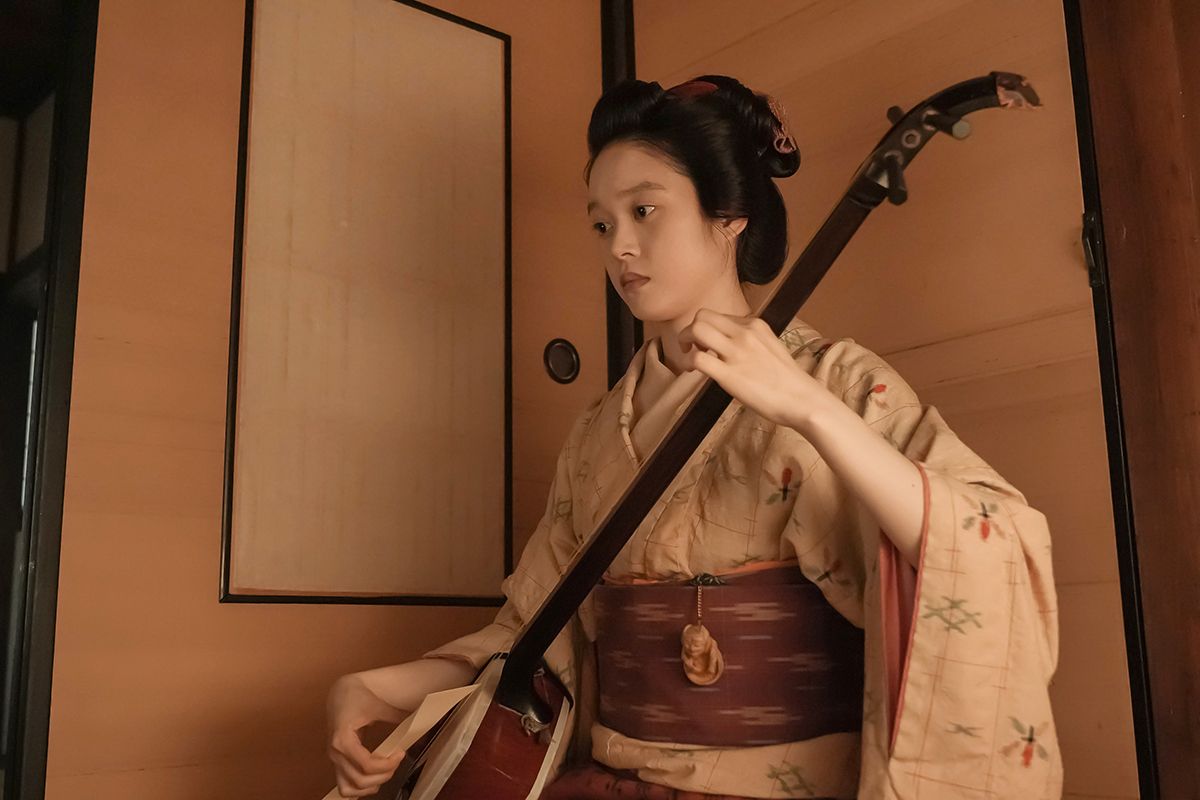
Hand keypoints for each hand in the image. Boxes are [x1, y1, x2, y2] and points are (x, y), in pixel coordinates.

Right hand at [326, 674, 408, 797]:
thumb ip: (397, 718)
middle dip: (383, 775)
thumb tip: (418, 727)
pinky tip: (372, 783)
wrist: (342, 690)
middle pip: (359, 780)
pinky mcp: (337, 760)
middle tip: (396, 761)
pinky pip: (343, 785)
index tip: (401, 753)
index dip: (387, 764)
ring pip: (348, 788)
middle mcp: (335, 752)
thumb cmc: (358, 695)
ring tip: (385, 773)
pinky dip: (357, 789)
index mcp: (342, 739)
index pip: (366, 765)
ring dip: (369, 786)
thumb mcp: (379, 705)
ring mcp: (334, 758)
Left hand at [677, 308, 836, 431]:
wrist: (803, 400)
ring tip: (690, 358)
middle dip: (690, 331)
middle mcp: (745, 332)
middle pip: (702, 316)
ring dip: (685, 343)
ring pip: (696, 330)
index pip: (718, 315)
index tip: (707, 345)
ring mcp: (736, 352)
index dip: (707, 329)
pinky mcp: (729, 374)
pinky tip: (693, 373)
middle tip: (693, 349)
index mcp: (755, 324)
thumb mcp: (770, 347)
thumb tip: (730, 345)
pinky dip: (688, 364)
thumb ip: (750, 341)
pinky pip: (696, 359)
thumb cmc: (788, 380)